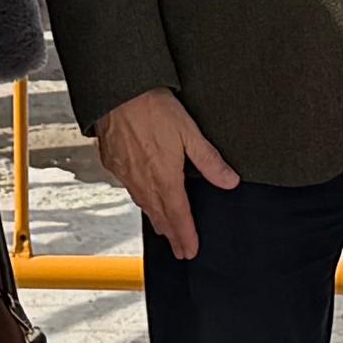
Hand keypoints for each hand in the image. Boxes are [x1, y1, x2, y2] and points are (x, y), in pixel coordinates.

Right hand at [100, 90, 241, 262]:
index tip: (190, 251)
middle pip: (160, 216)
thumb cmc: (152, 107)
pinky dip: (139, 199)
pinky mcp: (113, 163)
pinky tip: (142, 197)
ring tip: (164, 229)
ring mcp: (125, 173)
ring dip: (156, 219)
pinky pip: (128, 189)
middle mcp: (143, 180)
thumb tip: (230, 181)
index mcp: (164, 177)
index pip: (179, 215)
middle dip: (172, 235)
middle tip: (179, 250)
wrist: (118, 91)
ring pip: (143, 204)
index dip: (186, 236)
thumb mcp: (189, 132)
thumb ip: (209, 160)